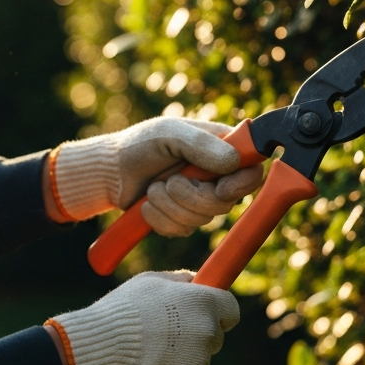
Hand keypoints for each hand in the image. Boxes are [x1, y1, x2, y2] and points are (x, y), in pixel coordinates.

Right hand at [45, 270, 238, 364]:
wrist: (102, 345)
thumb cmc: (124, 308)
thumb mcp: (151, 281)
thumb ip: (180, 280)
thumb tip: (195, 282)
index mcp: (204, 303)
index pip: (231, 310)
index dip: (216, 311)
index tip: (202, 312)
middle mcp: (208, 334)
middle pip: (214, 337)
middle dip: (196, 335)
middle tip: (165, 332)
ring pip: (196, 361)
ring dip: (180, 358)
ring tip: (147, 350)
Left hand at [48, 117, 261, 225]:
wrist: (111, 171)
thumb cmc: (141, 144)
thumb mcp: (169, 134)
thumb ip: (200, 144)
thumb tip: (234, 161)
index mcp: (221, 149)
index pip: (252, 171)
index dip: (242, 184)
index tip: (221, 188)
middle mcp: (216, 177)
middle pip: (227, 202)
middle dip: (192, 196)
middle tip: (169, 181)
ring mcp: (200, 200)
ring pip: (203, 218)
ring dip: (170, 205)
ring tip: (153, 187)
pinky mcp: (183, 219)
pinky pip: (181, 230)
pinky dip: (160, 218)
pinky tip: (148, 204)